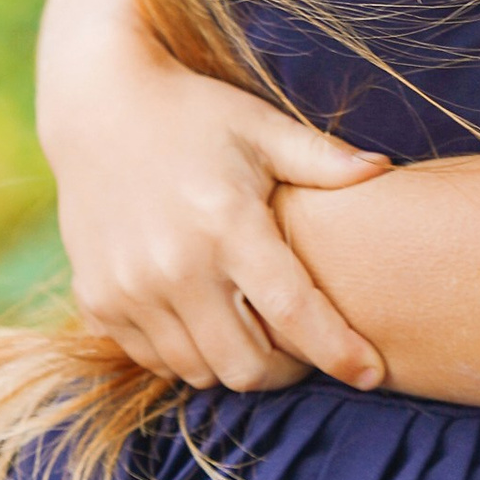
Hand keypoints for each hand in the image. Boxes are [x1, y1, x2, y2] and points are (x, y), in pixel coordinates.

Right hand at [37, 0, 392, 393]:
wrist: (96, 105)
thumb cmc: (195, 113)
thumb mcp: (261, 127)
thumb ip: (324, 159)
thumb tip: (384, 171)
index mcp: (227, 223)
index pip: (294, 313)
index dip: (338, 352)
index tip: (371, 373)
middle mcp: (175, 265)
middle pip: (247, 366)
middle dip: (287, 370)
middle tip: (303, 348)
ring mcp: (130, 289)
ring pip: (200, 372)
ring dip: (235, 364)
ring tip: (254, 332)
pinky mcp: (98, 300)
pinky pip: (154, 359)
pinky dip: (186, 354)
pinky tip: (204, 319)